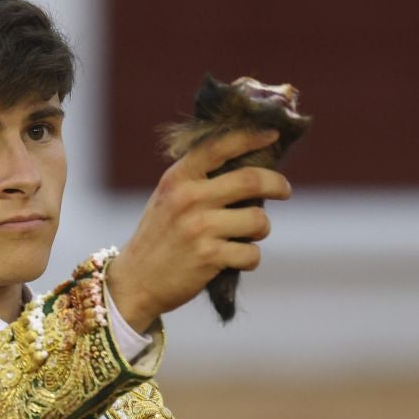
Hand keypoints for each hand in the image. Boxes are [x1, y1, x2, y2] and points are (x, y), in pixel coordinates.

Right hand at [107, 128, 292, 333]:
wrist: (134, 282)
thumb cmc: (158, 239)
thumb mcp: (167, 199)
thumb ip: (197, 180)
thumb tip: (249, 170)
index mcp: (177, 179)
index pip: (219, 147)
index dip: (251, 137)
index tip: (272, 135)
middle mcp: (188, 198)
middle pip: (252, 180)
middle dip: (277, 184)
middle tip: (284, 190)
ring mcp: (199, 228)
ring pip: (258, 220)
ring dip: (261, 229)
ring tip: (247, 236)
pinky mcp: (208, 257)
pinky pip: (251, 254)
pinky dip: (250, 259)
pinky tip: (236, 261)